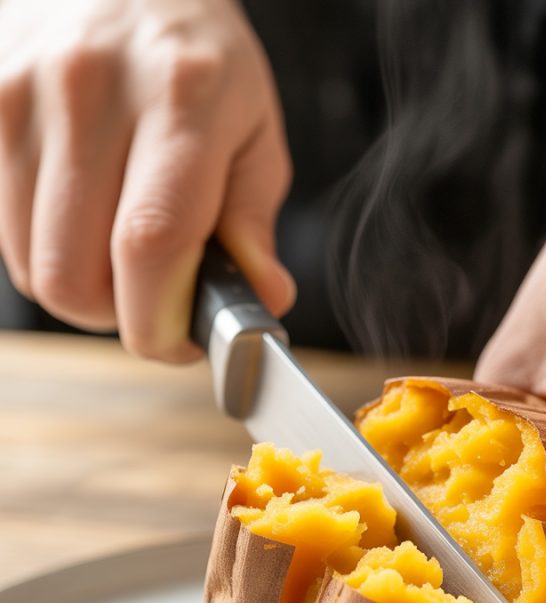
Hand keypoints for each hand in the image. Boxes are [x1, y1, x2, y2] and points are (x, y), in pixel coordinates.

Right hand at [0, 0, 293, 361]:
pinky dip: (50, 253)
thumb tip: (263, 301)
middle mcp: (90, 92)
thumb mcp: (253, 132)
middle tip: (154, 295)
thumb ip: (253, 223)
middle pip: (74, 277)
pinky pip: (6, 238)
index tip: (181, 340)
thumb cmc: (199, 63)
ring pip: (34, 269)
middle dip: (119, 316)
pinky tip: (83, 221)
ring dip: (83, 289)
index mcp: (181, 98)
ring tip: (120, 251)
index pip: (151, 246)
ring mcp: (21, 97)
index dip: (161, 322)